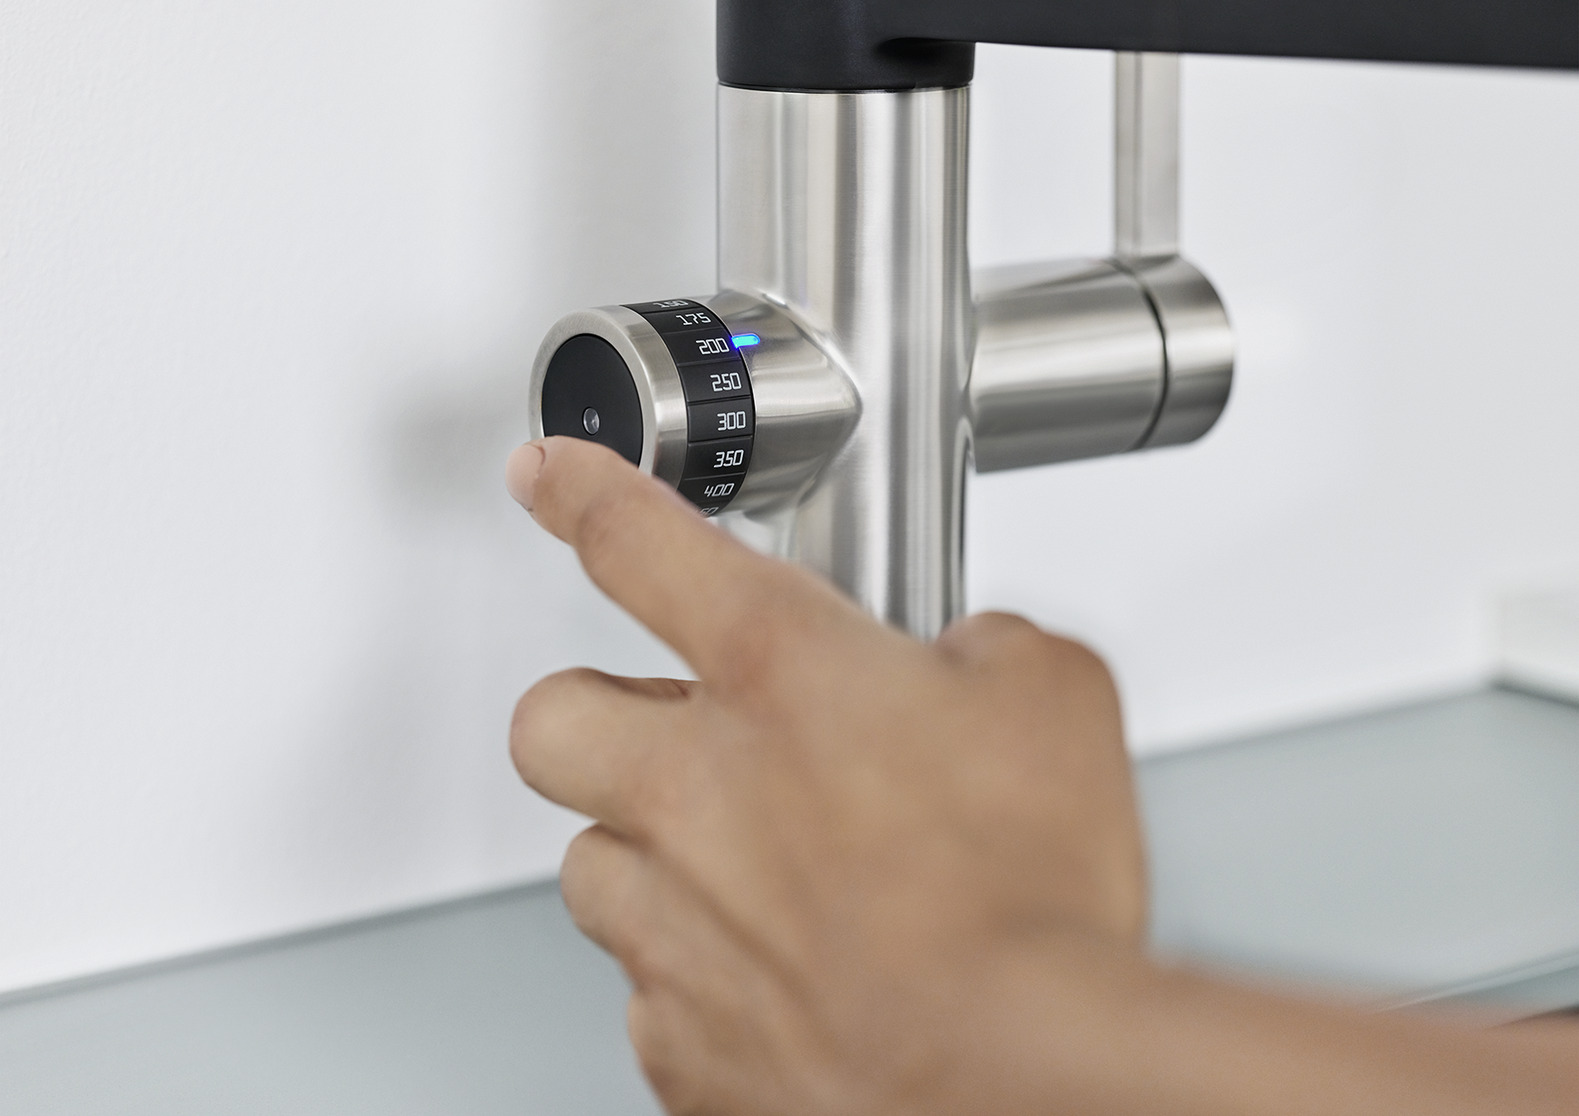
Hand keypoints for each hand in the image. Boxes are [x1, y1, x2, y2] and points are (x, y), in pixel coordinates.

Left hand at [506, 437, 1145, 1115]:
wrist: (1023, 1075)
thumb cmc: (1031, 899)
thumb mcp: (1052, 696)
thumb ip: (981, 648)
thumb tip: (965, 664)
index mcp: (780, 671)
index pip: (634, 542)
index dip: (581, 494)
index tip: (552, 477)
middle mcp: (695, 788)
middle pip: (550, 716)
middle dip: (597, 711)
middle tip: (673, 731)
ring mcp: (671, 918)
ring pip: (593, 862)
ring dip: (652, 850)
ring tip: (750, 867)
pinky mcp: (679, 1035)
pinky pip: (651, 986)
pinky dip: (700, 970)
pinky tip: (785, 971)